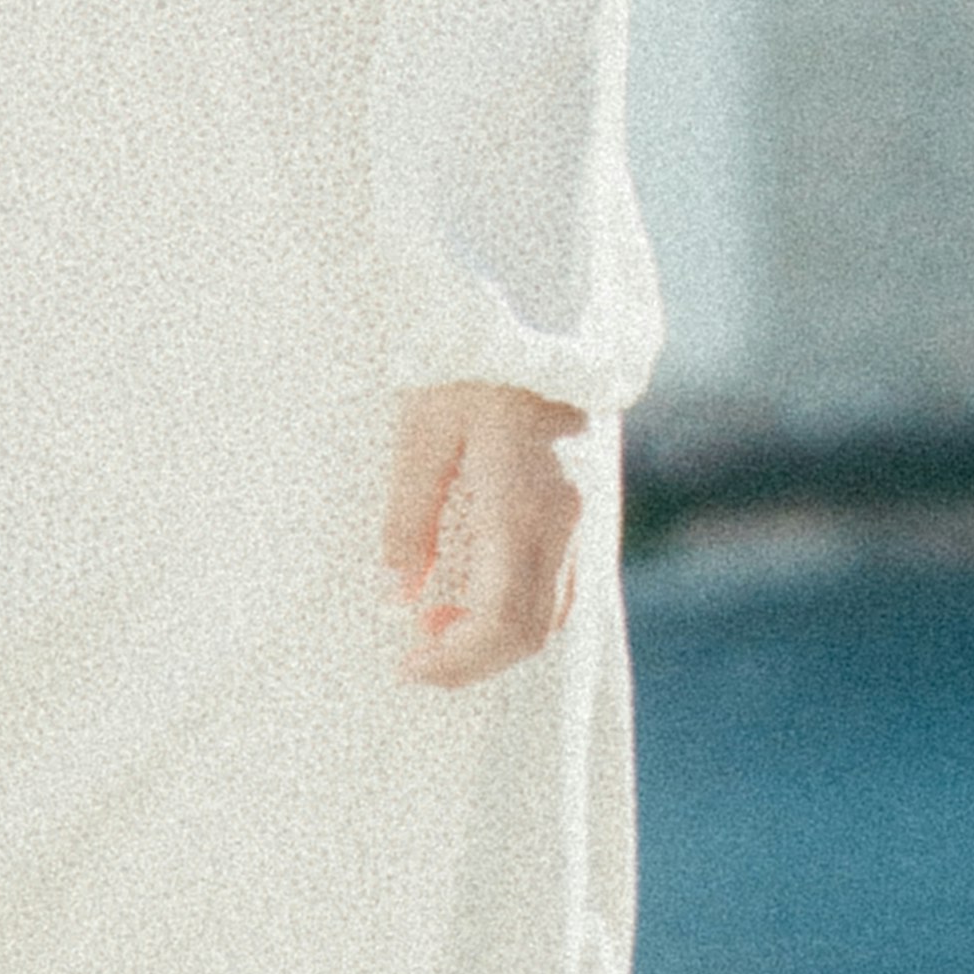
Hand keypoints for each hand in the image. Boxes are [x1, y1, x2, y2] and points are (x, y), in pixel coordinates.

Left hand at [379, 380, 588, 686]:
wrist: (529, 307)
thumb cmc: (468, 363)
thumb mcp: (422, 432)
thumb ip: (409, 519)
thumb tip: (396, 594)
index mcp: (522, 506)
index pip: (501, 621)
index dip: (456, 660)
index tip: (407, 666)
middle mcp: (561, 521)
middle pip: (530, 631)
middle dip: (471, 658)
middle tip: (414, 653)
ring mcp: (577, 514)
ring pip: (550, 613)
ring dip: (495, 636)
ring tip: (437, 620)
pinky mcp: (577, 504)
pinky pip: (558, 583)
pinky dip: (518, 609)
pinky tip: (473, 591)